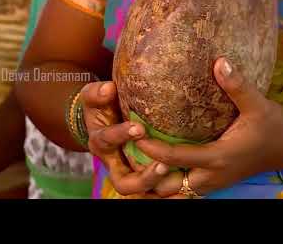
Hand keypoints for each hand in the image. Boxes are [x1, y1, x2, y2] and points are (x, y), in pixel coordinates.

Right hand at [80, 81, 169, 197]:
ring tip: (180, 181)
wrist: (104, 119)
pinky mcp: (143, 178)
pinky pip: (156, 194)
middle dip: (145, 177)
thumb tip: (109, 87)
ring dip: (160, 188)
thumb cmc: (102, 104)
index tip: (139, 128)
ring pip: (142, 193)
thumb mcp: (95, 96)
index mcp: (100, 143)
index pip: (108, 142)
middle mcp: (113, 164)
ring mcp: (128, 174)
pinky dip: (170, 195)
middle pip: (125, 183)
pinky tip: (187, 193)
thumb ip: (98, 93)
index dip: (121, 136)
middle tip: (164, 165)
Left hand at [134, 57, 282, 196]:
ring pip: (177, 191)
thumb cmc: (274, 126)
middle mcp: (212, 176)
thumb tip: (220, 61)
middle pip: (170, 185)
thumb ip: (238, 85)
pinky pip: (186, 188)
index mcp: (219, 157)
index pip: (177, 158)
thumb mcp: (258, 104)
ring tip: (139, 160)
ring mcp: (214, 182)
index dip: (152, 149)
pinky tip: (161, 163)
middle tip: (130, 153)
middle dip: (149, 174)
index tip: (134, 135)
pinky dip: (170, 180)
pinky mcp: (216, 181)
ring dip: (159, 179)